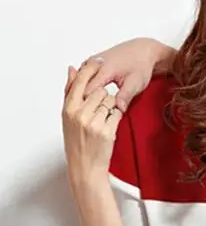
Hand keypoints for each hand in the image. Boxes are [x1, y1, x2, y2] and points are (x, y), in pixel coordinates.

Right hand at [62, 59, 122, 184]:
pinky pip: (118, 114)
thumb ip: (71, 90)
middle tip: (99, 111)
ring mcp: (94, 123)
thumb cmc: (76, 140)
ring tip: (102, 121)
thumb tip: (71, 68)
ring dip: (111, 107)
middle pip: (100, 91)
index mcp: (69, 108)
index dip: (91, 68)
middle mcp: (80, 114)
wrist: (85, 166)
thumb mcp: (68, 116)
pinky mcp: (107, 131)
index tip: (100, 59)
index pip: (80, 81)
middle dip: (104, 97)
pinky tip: (108, 127)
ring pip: (111, 101)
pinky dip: (116, 118)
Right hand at [74, 37, 168, 111]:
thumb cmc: (141, 65)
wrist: (143, 50)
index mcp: (103, 69)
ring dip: (84, 93)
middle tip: (96, 111)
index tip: (98, 114)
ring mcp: (91, 61)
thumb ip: (126, 96)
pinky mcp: (91, 62)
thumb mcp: (136, 82)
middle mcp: (93, 63)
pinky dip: (85, 86)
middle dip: (86, 100)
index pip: (87, 92)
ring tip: (96, 104)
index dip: (91, 105)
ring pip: (79, 81)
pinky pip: (82, 76)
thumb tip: (119, 109)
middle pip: (79, 86)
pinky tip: (94, 95)